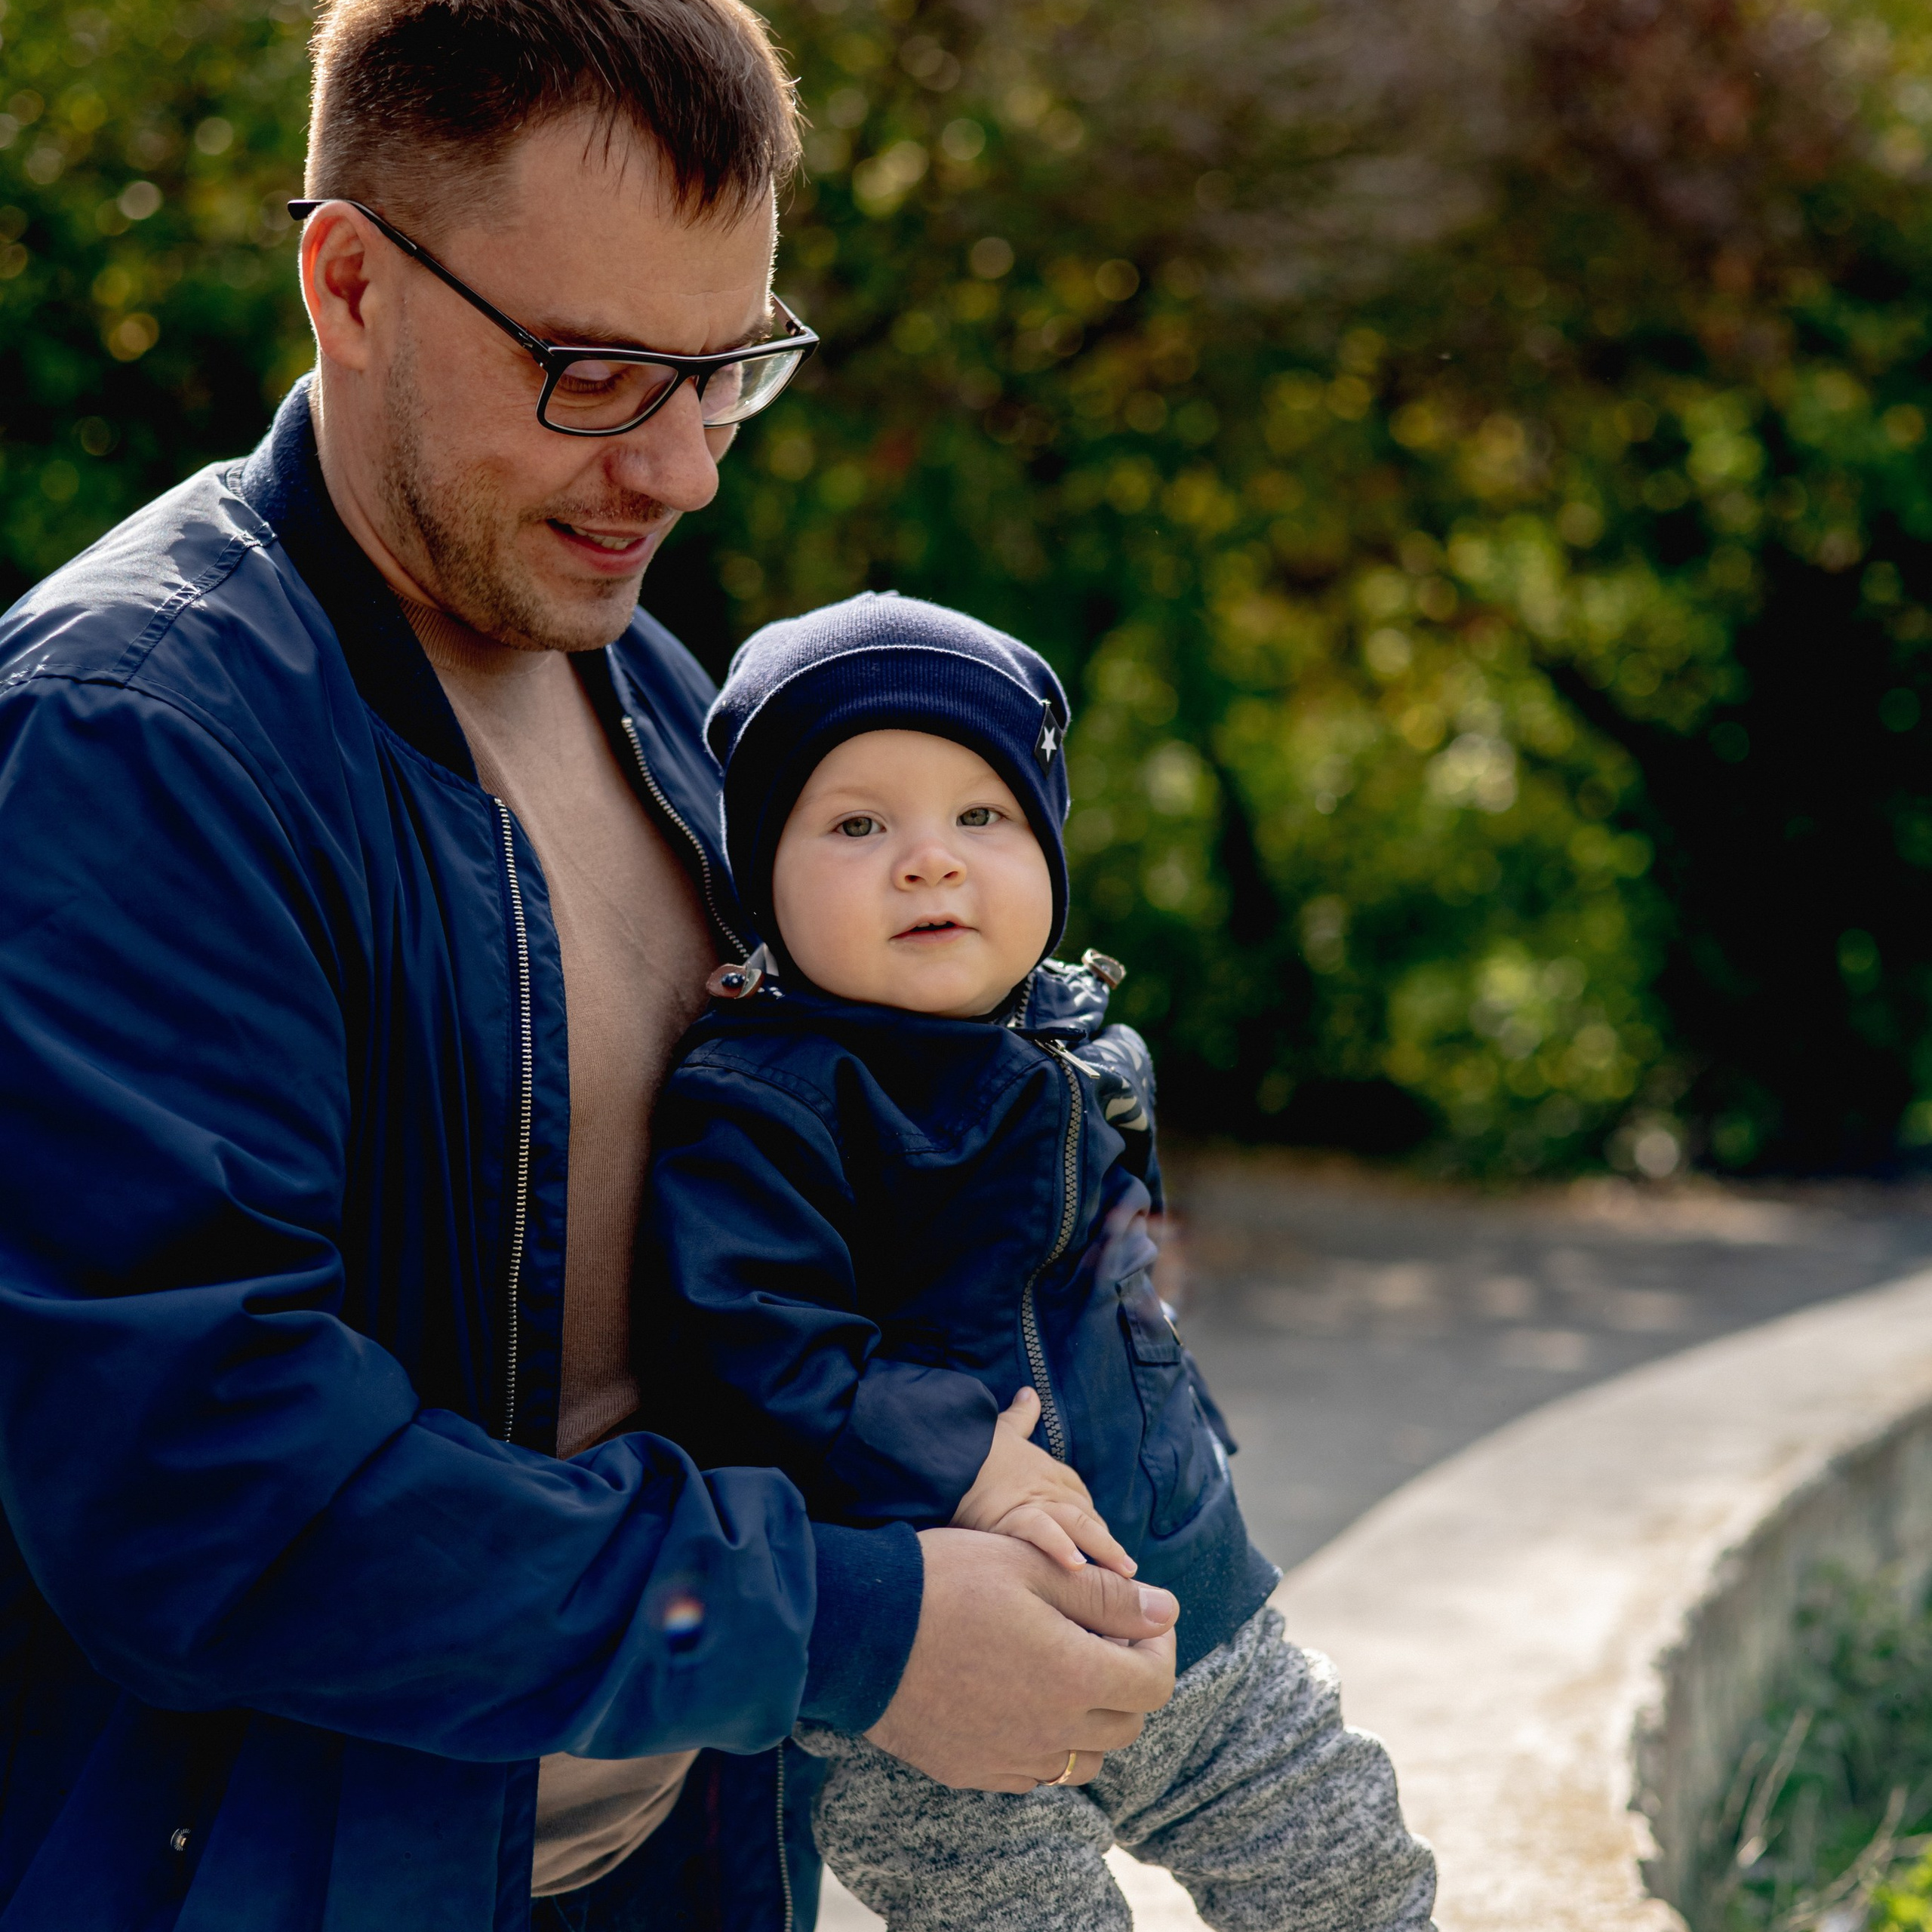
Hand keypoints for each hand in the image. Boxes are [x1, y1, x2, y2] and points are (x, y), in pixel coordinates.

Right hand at [864, 1526, 1177, 1791]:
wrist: (860, 1631)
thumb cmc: (947, 1583)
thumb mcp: (1032, 1567)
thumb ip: (1106, 1595)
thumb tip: (1166, 1611)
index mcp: (1074, 1677)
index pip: (1155, 1683)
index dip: (1158, 1645)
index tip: (1139, 1616)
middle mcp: (1051, 1731)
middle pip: (1126, 1723)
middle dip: (1128, 1677)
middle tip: (1100, 1633)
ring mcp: (1011, 1758)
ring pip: (1084, 1757)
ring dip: (1091, 1717)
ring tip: (1060, 1666)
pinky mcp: (974, 1771)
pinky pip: (1034, 1771)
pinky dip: (1045, 1740)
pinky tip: (1018, 1696)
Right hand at [951, 1387, 1134, 1575]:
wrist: (946, 1447)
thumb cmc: (973, 1441)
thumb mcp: (1003, 1427)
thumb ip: (1021, 1416)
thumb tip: (1029, 1393)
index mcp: (1046, 1470)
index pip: (1079, 1496)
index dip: (1091, 1518)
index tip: (1101, 1536)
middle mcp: (1047, 1486)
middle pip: (1086, 1516)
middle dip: (1106, 1542)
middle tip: (1127, 1570)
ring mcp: (1033, 1501)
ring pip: (1078, 1524)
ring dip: (1104, 1548)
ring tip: (1123, 1573)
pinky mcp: (1011, 1515)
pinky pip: (1042, 1533)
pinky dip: (1060, 1547)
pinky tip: (1076, 1565)